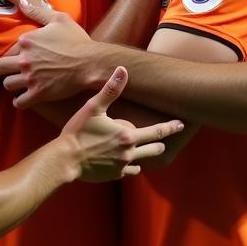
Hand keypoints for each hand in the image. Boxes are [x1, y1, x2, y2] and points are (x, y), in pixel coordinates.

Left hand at [0, 0, 94, 107]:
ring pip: (8, 84)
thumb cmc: (77, 40)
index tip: (23, 55)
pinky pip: (19, 102)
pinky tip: (26, 97)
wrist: (90, 63)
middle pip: (1, 67)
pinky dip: (21, 101)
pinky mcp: (38, 94)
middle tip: (16, 69)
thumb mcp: (59, 19)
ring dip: (14, 84)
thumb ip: (37, 11)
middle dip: (7, 68)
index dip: (15, 52)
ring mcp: (30, 78)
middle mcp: (25, 59)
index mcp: (27, 40)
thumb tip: (21, 2)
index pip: (8, 48)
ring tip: (22, 83)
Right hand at [60, 66, 183, 180]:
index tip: (181, 124)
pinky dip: (131, 166)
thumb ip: (110, 90)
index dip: (171, 127)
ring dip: (145, 154)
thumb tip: (123, 70)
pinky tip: (128, 163)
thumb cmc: (78, 132)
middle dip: (160, 143)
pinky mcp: (113, 175)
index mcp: (127, 136)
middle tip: (164, 140)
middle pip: (154, 148)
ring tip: (147, 150)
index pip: (157, 131)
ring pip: (142, 160)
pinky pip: (129, 171)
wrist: (65, 160)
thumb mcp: (93, 108)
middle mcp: (129, 152)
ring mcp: (122, 166)